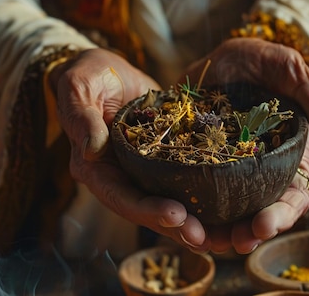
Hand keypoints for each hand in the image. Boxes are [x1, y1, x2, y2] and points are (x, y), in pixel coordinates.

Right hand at [48, 48, 211, 252]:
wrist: (107, 71)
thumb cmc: (88, 76)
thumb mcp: (79, 87)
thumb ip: (81, 117)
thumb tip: (91, 149)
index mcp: (95, 168)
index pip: (121, 197)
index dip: (148, 210)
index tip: (176, 214)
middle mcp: (119, 178)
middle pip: (148, 212)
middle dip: (177, 227)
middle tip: (205, 237)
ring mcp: (141, 174)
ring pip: (168, 206)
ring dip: (193, 224)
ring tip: (222, 237)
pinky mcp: (163, 164)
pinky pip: (184, 186)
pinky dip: (204, 202)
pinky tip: (229, 214)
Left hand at [182, 37, 308, 253]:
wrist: (212, 60)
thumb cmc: (257, 61)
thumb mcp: (283, 65)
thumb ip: (308, 88)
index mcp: (290, 154)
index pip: (294, 193)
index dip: (283, 213)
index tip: (265, 225)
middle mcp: (262, 171)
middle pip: (263, 212)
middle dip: (252, 232)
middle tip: (238, 241)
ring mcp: (230, 174)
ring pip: (230, 213)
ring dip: (221, 232)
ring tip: (206, 241)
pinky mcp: (201, 170)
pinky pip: (198, 198)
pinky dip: (191, 214)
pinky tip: (180, 222)